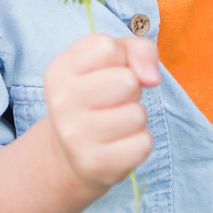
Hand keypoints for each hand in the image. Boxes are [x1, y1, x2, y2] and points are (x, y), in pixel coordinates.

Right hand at [42, 34, 159, 190]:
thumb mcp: (112, 62)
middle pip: (127, 81)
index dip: (120, 58)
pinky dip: (139, 142)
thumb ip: (137, 50)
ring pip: (137, 114)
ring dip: (136, 117)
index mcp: (59, 71)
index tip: (107, 72)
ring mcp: (75, 136)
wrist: (73, 151)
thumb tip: (152, 78)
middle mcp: (60, 102)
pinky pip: (143, 143)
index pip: (108, 48)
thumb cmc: (99, 95)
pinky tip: (119, 143)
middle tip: (114, 100)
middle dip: (131, 89)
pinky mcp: (95, 163)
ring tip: (116, 122)